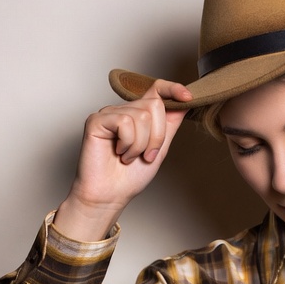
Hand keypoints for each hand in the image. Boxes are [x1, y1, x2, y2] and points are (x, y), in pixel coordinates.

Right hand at [54, 80, 191, 240]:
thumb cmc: (131, 176)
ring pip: (141, 116)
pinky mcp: (96, 120)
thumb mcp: (160, 149)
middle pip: (154, 105)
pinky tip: (119, 152)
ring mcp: (109, 114)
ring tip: (129, 157)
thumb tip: (186, 103)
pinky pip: (124, 122)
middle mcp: (124, 111)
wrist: (111, 195)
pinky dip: (128, 143)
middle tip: (146, 155)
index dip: (173, 88)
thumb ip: (170, 125)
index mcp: (139, 115)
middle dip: (157, 136)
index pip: (157, 90)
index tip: (188, 97)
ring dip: (141, 144)